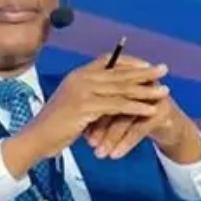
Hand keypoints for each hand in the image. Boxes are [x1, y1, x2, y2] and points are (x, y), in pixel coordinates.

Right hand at [1, 54, 170, 176]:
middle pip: (119, 72)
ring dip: (145, 89)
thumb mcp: (72, 106)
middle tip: (164, 69)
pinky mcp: (86, 107)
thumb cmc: (54, 127)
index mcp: (77, 75)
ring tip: (164, 90)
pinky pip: (118, 106)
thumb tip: (110, 96)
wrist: (36, 139)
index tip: (146, 64)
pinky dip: (136, 108)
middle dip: (144, 71)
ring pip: (121, 89)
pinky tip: (150, 110)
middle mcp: (80, 78)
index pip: (107, 60)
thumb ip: (89, 97)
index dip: (129, 62)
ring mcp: (83, 91)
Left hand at [84, 58, 200, 162]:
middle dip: (100, 126)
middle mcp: (138, 84)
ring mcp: (152, 96)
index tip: (77, 131)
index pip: (103, 94)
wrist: (170, 125)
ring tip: (100, 153)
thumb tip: (80, 129)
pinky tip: (116, 154)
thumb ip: (102, 114)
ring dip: (112, 137)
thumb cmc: (139, 118)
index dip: (90, 113)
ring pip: (127, 117)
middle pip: (114, 104)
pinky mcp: (162, 111)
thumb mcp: (118, 114)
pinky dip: (126, 142)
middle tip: (89, 144)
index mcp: (125, 79)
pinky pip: (140, 128)